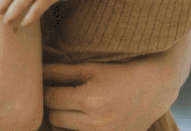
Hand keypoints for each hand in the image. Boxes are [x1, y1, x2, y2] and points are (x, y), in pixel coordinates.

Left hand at [43, 32, 190, 130]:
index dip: (46, 88)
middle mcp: (96, 123)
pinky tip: (77, 115)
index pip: (51, 99)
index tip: (47, 80)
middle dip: (53, 104)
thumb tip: (37, 70)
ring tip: (68, 103)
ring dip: (61, 118)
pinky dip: (73, 128)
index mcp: (90, 100)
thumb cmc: (119, 72)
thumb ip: (61, 70)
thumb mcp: (90, 67)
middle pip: (54, 118)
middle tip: (57, 91)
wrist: (153, 89)